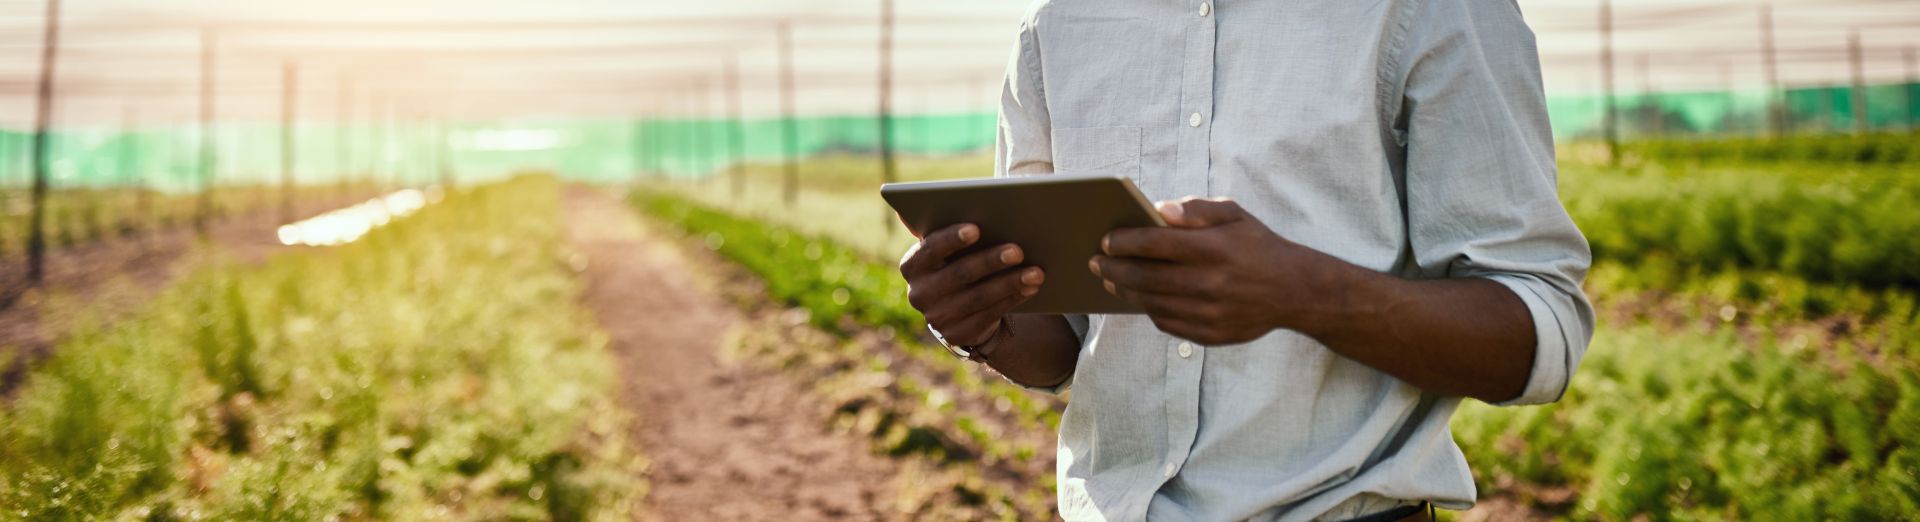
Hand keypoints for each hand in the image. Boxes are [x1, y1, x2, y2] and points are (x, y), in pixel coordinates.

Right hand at [899, 223, 1046, 345]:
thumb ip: (939, 225)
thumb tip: (907, 209)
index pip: (930, 249)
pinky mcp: (958, 334)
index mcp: (912, 265)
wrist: (956, 310)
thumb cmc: (956, 263)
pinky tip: (1031, 287)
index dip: (952, 239)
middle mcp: (919, 293)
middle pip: (960, 274)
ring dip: (1010, 282)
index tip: (977, 228)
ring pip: (980, 296)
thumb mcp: (946, 248)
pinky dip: (1013, 299)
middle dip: (991, 260)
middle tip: (1019, 249)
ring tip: (1036, 271)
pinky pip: (990, 315)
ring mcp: (937, 318)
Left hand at [1089, 198, 1344, 345]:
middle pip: (1147, 277)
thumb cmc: (1257, 246)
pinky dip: (1148, 310)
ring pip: (1153, 303)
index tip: (1106, 240)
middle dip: (1114, 269)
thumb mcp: (1235, 214)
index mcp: (1215, 248)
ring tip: (1111, 280)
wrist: (1294, 291)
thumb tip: (1158, 209)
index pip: (1156, 243)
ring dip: (1125, 292)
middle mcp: (1211, 283)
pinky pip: (1167, 323)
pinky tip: (1139, 298)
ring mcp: (1210, 313)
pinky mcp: (1210, 335)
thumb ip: (1197, 209)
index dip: (1125, 241)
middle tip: (1096, 262)